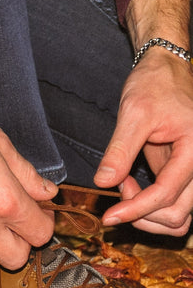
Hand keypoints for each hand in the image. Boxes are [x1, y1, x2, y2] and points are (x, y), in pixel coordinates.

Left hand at [94, 0, 192, 234]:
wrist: (166, 70)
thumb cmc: (155, 84)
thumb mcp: (134, 113)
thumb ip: (120, 150)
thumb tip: (103, 183)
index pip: (166, 195)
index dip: (135, 210)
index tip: (109, 217)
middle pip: (177, 215)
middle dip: (142, 214)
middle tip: (117, 188)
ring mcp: (191, 170)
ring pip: (177, 214)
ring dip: (148, 213)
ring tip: (124, 186)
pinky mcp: (180, 170)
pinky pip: (169, 200)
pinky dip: (149, 204)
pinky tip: (129, 183)